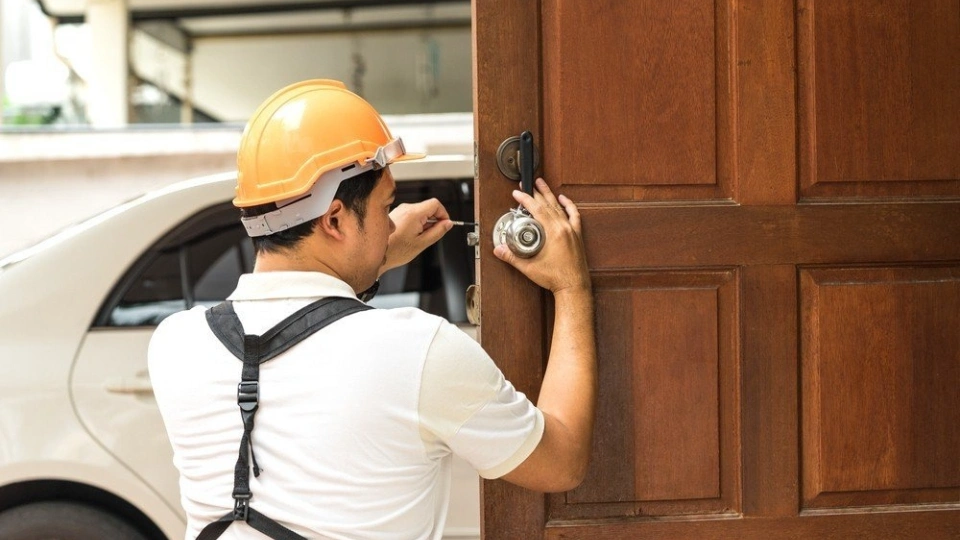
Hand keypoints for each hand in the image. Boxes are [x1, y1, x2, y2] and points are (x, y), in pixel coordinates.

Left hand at [381, 198, 453, 273]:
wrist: (376, 254)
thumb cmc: (395, 251)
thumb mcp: (422, 243)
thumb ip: (438, 232)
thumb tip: (448, 224)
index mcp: (413, 213)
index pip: (436, 204)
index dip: (444, 214)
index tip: (445, 224)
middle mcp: (406, 208)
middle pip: (428, 208)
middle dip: (434, 220)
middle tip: (432, 235)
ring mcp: (400, 211)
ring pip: (420, 212)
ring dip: (425, 223)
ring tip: (419, 238)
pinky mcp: (396, 215)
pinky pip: (412, 215)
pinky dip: (416, 224)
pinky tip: (411, 236)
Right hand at [493, 178, 589, 294]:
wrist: (573, 287)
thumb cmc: (556, 278)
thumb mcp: (529, 267)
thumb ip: (512, 257)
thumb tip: (499, 249)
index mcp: (554, 233)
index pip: (537, 209)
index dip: (526, 199)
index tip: (517, 194)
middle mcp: (564, 228)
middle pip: (548, 204)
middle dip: (535, 193)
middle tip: (526, 185)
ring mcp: (571, 231)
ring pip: (559, 207)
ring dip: (549, 194)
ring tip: (542, 184)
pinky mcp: (576, 235)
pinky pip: (574, 215)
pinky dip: (568, 205)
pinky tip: (563, 199)